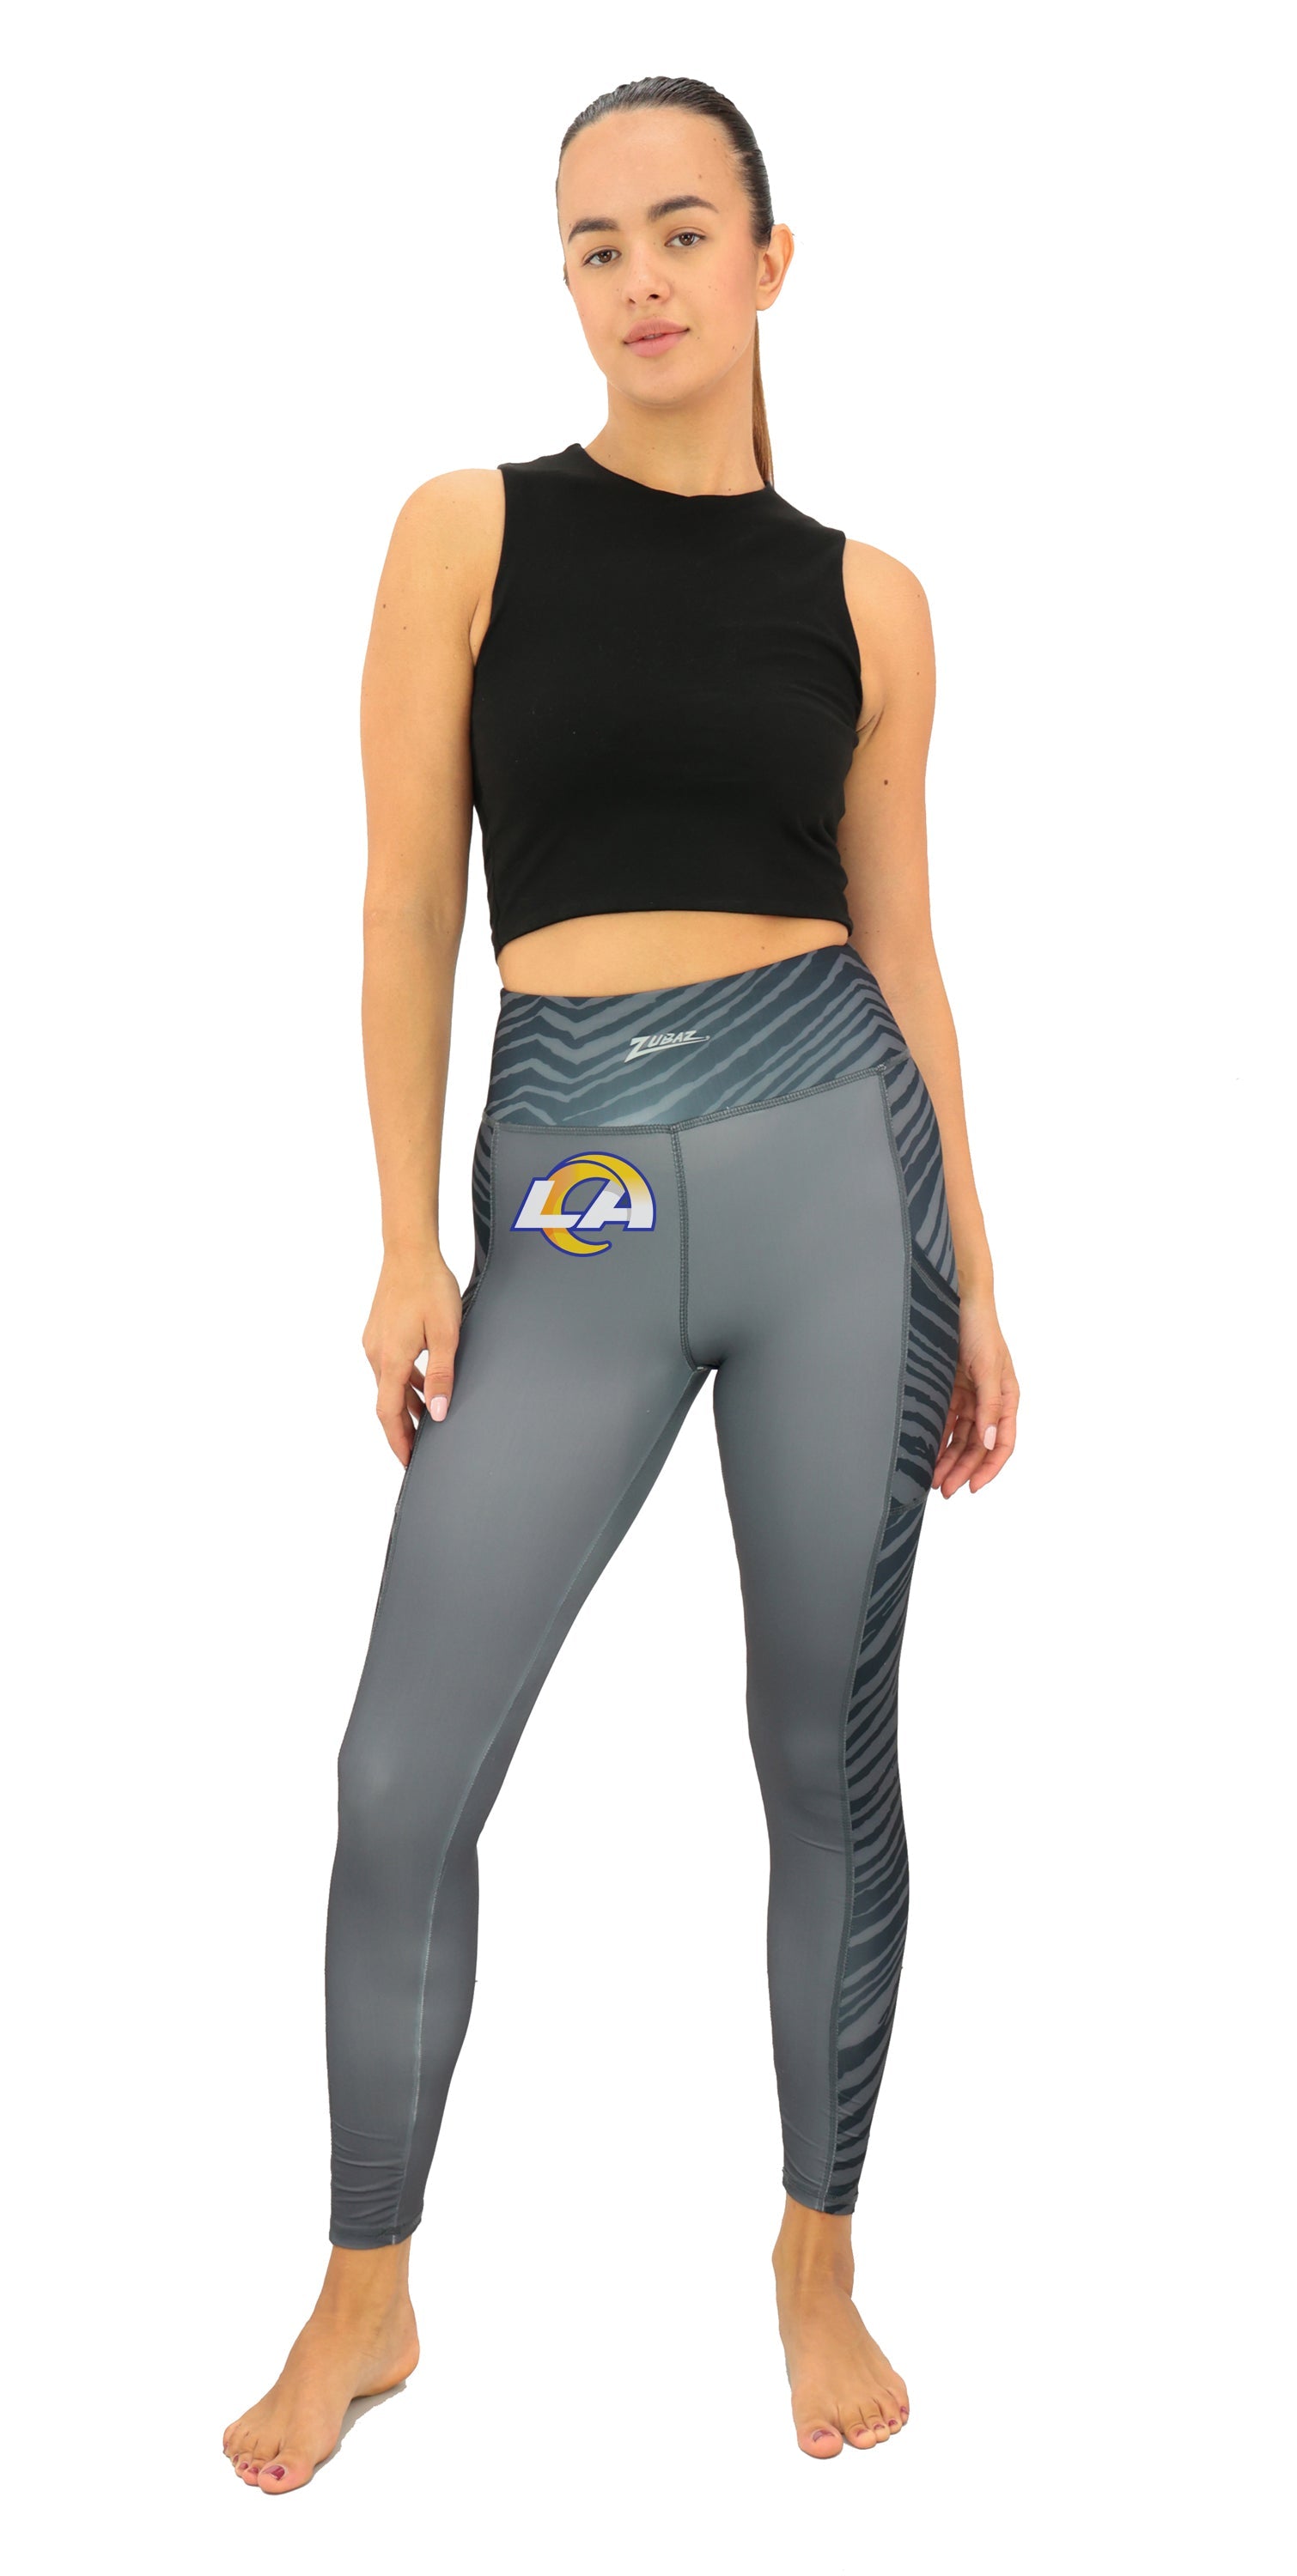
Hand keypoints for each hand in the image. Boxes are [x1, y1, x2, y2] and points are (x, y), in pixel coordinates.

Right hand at [362, 1246, 464, 1466]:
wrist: (409, 1251)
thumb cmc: (430, 1286)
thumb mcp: (446, 1334)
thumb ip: (441, 1375)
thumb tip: (439, 1413)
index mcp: (390, 1359)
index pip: (388, 1413)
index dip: (398, 1441)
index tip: (408, 1462)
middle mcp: (376, 1354)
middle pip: (387, 1403)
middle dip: (403, 1429)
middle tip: (420, 1451)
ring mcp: (375, 1342)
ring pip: (389, 1385)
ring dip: (406, 1405)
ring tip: (428, 1423)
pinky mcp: (379, 1332)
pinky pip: (390, 1367)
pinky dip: (405, 1383)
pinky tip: (423, 1387)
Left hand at [934, 1291, 1018, 1496]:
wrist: (958, 1301)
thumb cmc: (981, 1330)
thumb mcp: (989, 1369)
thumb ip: (990, 1407)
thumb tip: (990, 1442)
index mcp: (1006, 1399)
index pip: (1003, 1443)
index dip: (989, 1467)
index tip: (972, 1486)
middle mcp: (989, 1403)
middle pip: (977, 1446)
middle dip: (962, 1469)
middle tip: (944, 1490)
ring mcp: (970, 1398)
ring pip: (959, 1439)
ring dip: (948, 1460)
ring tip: (932, 1479)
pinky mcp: (950, 1391)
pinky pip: (944, 1422)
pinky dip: (936, 1439)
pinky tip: (925, 1454)